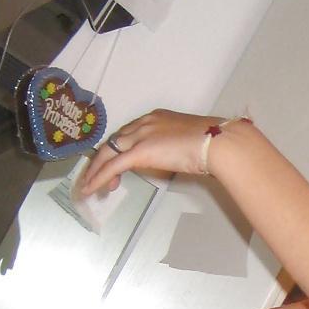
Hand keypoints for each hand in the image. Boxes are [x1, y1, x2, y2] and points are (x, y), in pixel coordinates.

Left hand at [78, 110, 223, 195]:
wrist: (217, 142)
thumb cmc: (213, 143)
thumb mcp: (189, 141)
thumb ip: (176, 147)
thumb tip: (175, 158)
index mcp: (156, 118)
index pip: (129, 133)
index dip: (120, 149)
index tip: (118, 163)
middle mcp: (144, 123)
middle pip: (114, 141)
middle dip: (103, 161)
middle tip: (99, 178)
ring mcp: (141, 136)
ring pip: (108, 153)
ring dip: (96, 171)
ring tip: (90, 187)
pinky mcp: (139, 152)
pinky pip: (113, 166)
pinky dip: (99, 178)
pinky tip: (92, 190)